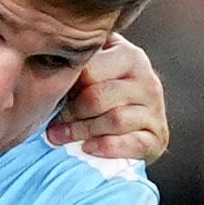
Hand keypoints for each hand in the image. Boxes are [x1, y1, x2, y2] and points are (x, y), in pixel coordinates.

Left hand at [48, 36, 169, 162]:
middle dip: (70, 114)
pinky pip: (133, 144)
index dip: (66, 88)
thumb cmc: (105, 93)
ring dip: (82, 132)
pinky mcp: (158, 136)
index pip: (90, 71)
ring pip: (114, 120)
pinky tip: (88, 148)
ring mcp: (155, 109)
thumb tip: (45, 64)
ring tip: (59, 138)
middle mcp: (147, 80)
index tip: (49, 99)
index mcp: (129, 56)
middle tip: (51, 126)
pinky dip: (107, 147)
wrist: (138, 125)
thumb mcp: (95, 70)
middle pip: (99, 97)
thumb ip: (79, 65)